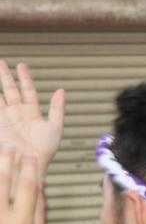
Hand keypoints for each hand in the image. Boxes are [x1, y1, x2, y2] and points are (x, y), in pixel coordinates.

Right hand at [0, 62, 64, 179]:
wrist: (30, 162)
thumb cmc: (45, 149)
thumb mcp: (55, 127)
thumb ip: (57, 108)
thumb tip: (61, 90)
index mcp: (32, 113)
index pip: (28, 91)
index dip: (25, 78)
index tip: (21, 65)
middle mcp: (17, 113)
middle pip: (10, 90)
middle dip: (5, 76)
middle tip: (0, 61)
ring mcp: (5, 118)